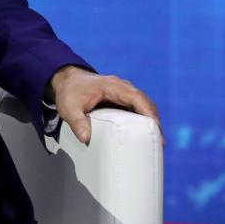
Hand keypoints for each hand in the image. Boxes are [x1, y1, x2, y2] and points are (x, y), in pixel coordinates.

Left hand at [46, 65, 163, 145]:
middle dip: (153, 121)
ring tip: (154, 142)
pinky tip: (143, 136)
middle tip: (158, 142)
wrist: (66, 80)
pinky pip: (137, 109)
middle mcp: (122, 87)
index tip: (155, 128)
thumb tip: (85, 138)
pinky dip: (143, 120)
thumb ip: (76, 121)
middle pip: (145, 102)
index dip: (148, 112)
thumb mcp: (69, 107)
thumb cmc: (69, 92)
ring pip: (143, 106)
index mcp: (112, 86)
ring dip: (150, 121)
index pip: (136, 97)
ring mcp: (124, 93)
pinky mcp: (122, 100)